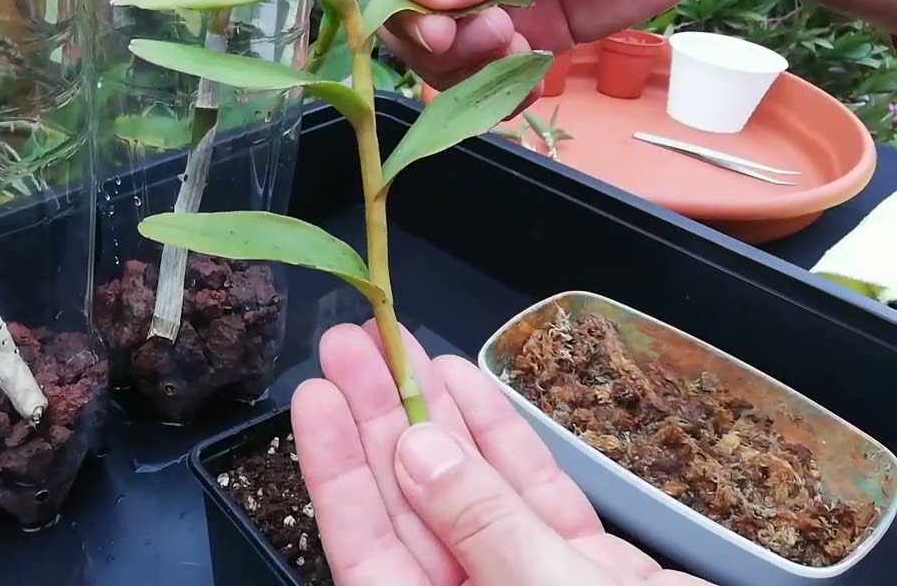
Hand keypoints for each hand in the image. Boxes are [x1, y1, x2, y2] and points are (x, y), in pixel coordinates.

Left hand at [290, 321, 715, 584]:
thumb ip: (482, 526)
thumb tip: (416, 452)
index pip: (366, 546)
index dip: (336, 469)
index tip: (316, 396)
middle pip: (410, 505)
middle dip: (381, 420)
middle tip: (352, 343)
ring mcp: (532, 582)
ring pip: (471, 488)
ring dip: (437, 415)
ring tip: (400, 345)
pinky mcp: (589, 567)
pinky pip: (535, 493)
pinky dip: (503, 437)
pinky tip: (467, 381)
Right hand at [364, 0, 769, 90]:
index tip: (437, 25)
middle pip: (408, 9)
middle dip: (436, 39)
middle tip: (489, 43)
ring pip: (442, 50)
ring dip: (464, 70)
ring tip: (517, 54)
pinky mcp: (531, 31)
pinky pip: (490, 74)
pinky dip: (496, 93)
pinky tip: (524, 85)